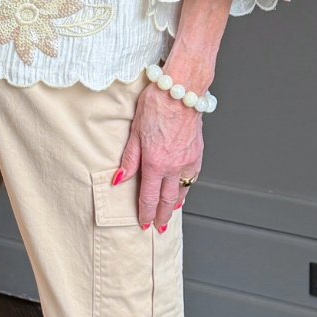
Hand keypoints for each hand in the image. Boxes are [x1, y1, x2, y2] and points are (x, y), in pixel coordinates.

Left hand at [114, 81, 203, 230]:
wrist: (180, 90)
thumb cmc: (156, 104)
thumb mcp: (135, 131)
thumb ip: (129, 159)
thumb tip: (119, 179)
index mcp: (155, 163)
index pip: (149, 197)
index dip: (146, 213)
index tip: (144, 223)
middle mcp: (174, 166)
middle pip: (168, 200)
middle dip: (162, 216)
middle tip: (158, 227)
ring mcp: (188, 160)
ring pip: (183, 190)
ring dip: (175, 204)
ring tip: (170, 212)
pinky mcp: (198, 153)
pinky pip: (193, 177)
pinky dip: (187, 187)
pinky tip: (183, 188)